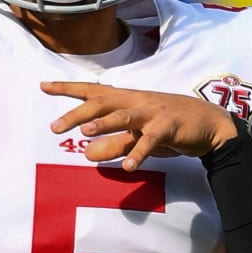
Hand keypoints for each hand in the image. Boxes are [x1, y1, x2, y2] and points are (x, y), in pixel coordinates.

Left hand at [42, 81, 238, 169]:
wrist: (208, 124)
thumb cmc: (168, 127)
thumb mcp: (137, 136)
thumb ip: (113, 144)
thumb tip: (87, 154)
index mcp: (127, 99)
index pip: (92, 91)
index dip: (67, 88)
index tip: (43, 85)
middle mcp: (136, 101)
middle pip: (102, 103)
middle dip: (77, 113)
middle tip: (55, 127)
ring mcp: (153, 112)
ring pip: (124, 116)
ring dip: (104, 123)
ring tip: (85, 133)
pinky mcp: (169, 127)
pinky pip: (151, 140)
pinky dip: (140, 153)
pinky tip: (129, 167)